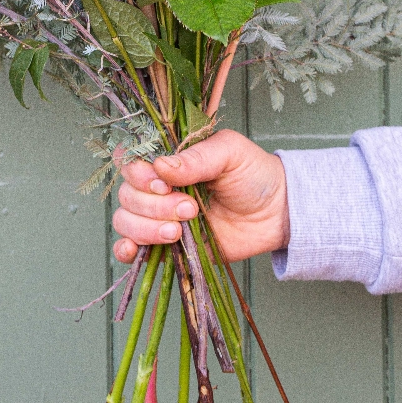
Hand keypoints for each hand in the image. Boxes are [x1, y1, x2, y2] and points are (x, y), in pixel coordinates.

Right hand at [112, 129, 289, 263]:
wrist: (275, 213)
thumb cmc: (252, 174)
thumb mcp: (229, 152)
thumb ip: (196, 158)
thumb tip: (160, 166)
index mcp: (169, 158)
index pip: (131, 160)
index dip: (138, 174)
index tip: (162, 184)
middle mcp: (157, 186)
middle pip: (128, 195)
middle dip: (155, 206)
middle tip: (190, 209)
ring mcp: (158, 216)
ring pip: (126, 220)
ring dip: (148, 228)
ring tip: (180, 231)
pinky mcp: (165, 244)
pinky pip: (129, 247)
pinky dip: (125, 249)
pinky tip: (134, 250)